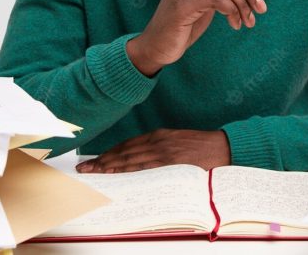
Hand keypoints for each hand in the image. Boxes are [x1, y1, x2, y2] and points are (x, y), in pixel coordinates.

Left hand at [75, 129, 230, 172]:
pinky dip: (126, 168)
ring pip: (129, 158)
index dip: (110, 153)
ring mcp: (162, 151)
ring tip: (93, 171)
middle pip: (123, 151)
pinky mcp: (169, 160)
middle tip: (85, 168)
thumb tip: (143, 158)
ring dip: (108, 165)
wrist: (222, 147)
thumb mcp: (178, 141)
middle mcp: (157, 141)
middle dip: (102, 160)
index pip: (127, 145)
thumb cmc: (202, 146)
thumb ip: (160, 147)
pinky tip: (114, 172)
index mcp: (159, 135)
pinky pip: (142, 166)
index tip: (95, 159)